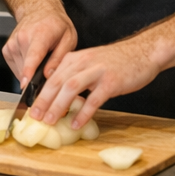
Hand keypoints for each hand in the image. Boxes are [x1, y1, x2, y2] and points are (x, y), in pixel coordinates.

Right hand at [1, 4, 76, 90]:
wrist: (39, 11)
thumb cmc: (55, 25)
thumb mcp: (68, 39)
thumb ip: (60, 59)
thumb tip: (49, 76)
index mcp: (40, 35)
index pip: (33, 56)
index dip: (29, 71)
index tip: (25, 84)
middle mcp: (22, 38)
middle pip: (27, 68)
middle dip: (38, 75)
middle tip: (50, 67)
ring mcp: (12, 44)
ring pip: (21, 71)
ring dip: (31, 71)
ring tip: (41, 58)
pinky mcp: (6, 49)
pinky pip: (15, 68)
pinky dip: (24, 68)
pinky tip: (32, 58)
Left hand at [29, 38, 161, 129]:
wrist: (143, 52)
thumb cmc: (117, 61)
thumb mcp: (90, 63)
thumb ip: (75, 75)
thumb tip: (58, 96)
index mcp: (75, 59)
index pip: (51, 77)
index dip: (39, 93)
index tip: (31, 108)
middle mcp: (83, 63)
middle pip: (57, 82)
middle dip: (43, 100)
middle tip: (35, 116)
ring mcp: (97, 71)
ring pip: (71, 88)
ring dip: (58, 105)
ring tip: (50, 120)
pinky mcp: (111, 82)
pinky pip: (94, 99)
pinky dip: (83, 112)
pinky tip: (76, 123)